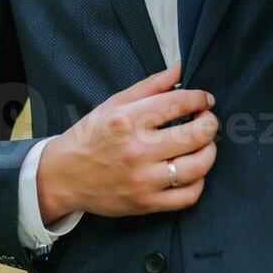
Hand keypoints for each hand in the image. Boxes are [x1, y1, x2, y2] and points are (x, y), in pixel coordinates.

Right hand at [36, 61, 218, 219]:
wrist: (62, 177)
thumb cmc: (91, 135)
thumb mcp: (116, 102)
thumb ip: (152, 85)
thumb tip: (182, 68)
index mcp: (128, 119)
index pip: (180, 103)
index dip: (200, 98)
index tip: (204, 99)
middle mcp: (137, 150)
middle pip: (196, 134)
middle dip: (210, 122)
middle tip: (207, 119)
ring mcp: (143, 180)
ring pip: (198, 166)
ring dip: (210, 151)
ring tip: (204, 144)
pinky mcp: (146, 204)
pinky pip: (188, 196)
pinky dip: (199, 181)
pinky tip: (192, 169)